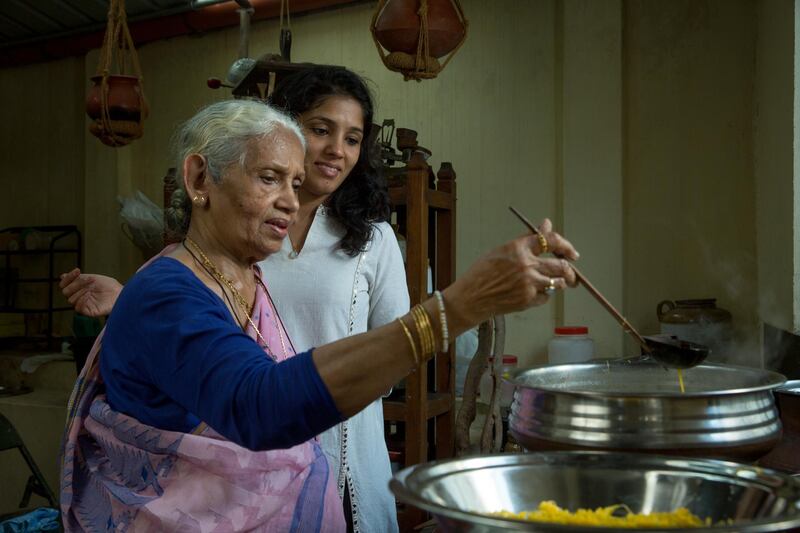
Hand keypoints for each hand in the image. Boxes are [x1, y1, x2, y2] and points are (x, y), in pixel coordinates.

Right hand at [59, 268, 122, 317]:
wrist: (121, 294)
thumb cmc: (109, 286)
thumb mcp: (94, 278)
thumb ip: (79, 278)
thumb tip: (62, 276)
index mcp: (78, 288)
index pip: (64, 284)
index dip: (69, 277)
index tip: (78, 270)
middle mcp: (78, 296)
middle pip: (66, 291)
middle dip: (75, 284)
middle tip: (88, 281)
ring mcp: (83, 304)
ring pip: (71, 299)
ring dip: (79, 292)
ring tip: (91, 289)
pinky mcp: (88, 311)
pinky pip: (78, 308)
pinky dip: (81, 301)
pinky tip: (88, 295)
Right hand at [443, 218, 578, 332]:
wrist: (471, 297)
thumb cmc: (482, 273)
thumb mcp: (503, 250)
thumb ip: (528, 239)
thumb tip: (546, 224)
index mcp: (519, 248)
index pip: (551, 241)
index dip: (566, 245)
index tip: (572, 253)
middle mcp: (526, 265)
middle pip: (562, 265)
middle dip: (570, 271)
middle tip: (571, 274)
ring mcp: (528, 284)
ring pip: (558, 283)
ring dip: (560, 283)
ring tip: (556, 284)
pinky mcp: (528, 300)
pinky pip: (546, 297)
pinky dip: (544, 295)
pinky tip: (533, 293)